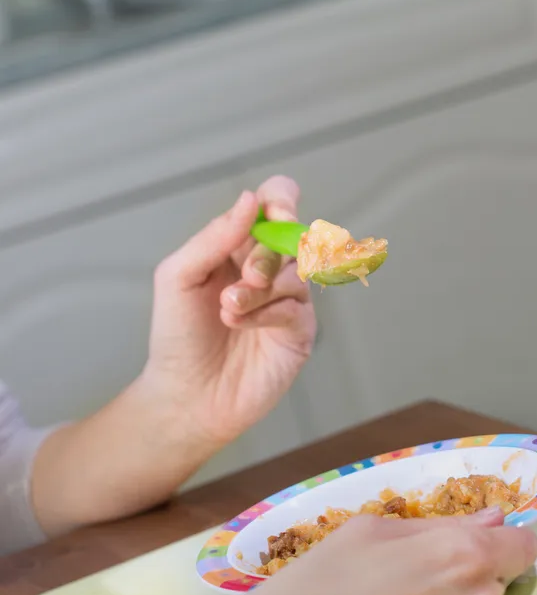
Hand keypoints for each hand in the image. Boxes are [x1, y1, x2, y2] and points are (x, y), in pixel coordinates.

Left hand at [31, 176, 317, 537]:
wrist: (185, 394)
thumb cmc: (177, 336)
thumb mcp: (179, 276)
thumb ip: (214, 236)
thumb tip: (251, 200)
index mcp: (241, 245)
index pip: (277, 202)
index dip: (282, 199)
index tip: (275, 214)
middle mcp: (271, 267)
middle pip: (294, 235)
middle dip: (268, 253)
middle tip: (245, 276)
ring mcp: (289, 298)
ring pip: (296, 272)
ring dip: (259, 288)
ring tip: (228, 310)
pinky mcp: (300, 330)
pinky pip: (296, 307)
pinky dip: (266, 313)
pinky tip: (240, 325)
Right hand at [246, 509, 536, 594]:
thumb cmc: (322, 581)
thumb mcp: (372, 531)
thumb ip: (442, 524)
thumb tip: (493, 517)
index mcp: (464, 553)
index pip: (524, 546)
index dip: (503, 542)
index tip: (478, 547)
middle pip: (503, 581)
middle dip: (477, 575)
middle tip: (424, 578)